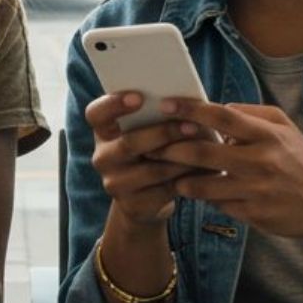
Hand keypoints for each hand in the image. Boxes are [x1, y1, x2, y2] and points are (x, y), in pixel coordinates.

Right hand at [84, 91, 217, 234]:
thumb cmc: (154, 149)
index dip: (114, 104)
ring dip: (182, 158)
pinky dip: (187, 178)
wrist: (147, 197)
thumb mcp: (147, 130)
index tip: (139, 97)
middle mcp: (103, 157)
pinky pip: (164, 190)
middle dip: (164, 133)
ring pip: (152, 170)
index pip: (96, 114)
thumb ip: (157, 114)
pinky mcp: (133, 205)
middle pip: (129, 143)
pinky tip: (205, 170)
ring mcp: (115, 184)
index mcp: (103, 131)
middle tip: (192, 125)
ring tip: (207, 147)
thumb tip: (187, 102)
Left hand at [148, 100, 302, 241]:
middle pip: (204, 152)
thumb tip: (219, 107)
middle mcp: (261, 161)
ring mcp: (256, 190)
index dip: (191, 109)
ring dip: (181, 178)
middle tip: (152, 145)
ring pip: (203, 184)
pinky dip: (203, 197)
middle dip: (172, 148)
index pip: (223, 116)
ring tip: (168, 172)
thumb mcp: (285, 128)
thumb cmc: (300, 161)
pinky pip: (218, 205)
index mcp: (267, 135)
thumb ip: (252, 113)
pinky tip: (192, 190)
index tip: (167, 105)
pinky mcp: (253, 215)